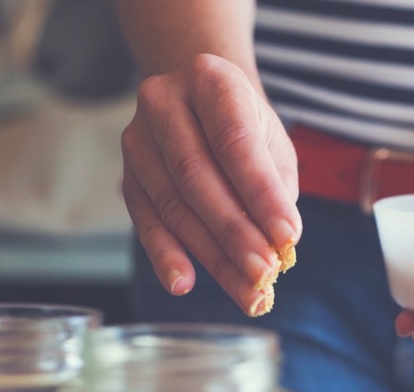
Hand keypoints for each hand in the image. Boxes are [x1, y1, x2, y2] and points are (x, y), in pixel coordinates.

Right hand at [121, 54, 300, 316]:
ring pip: (172, 204)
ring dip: (211, 254)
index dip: (261, 193)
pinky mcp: (126, 175)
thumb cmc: (245, 125)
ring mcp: (137, 138)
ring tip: (245, 290)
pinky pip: (146, 221)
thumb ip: (275, 187)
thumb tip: (278, 245)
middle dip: (234, 232)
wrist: (199, 101)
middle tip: (264, 273)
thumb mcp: (271, 141)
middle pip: (196, 176)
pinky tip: (184, 283)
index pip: (235, 141)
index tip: (287, 237)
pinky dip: (166, 255)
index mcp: (209, 80)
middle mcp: (163, 102)